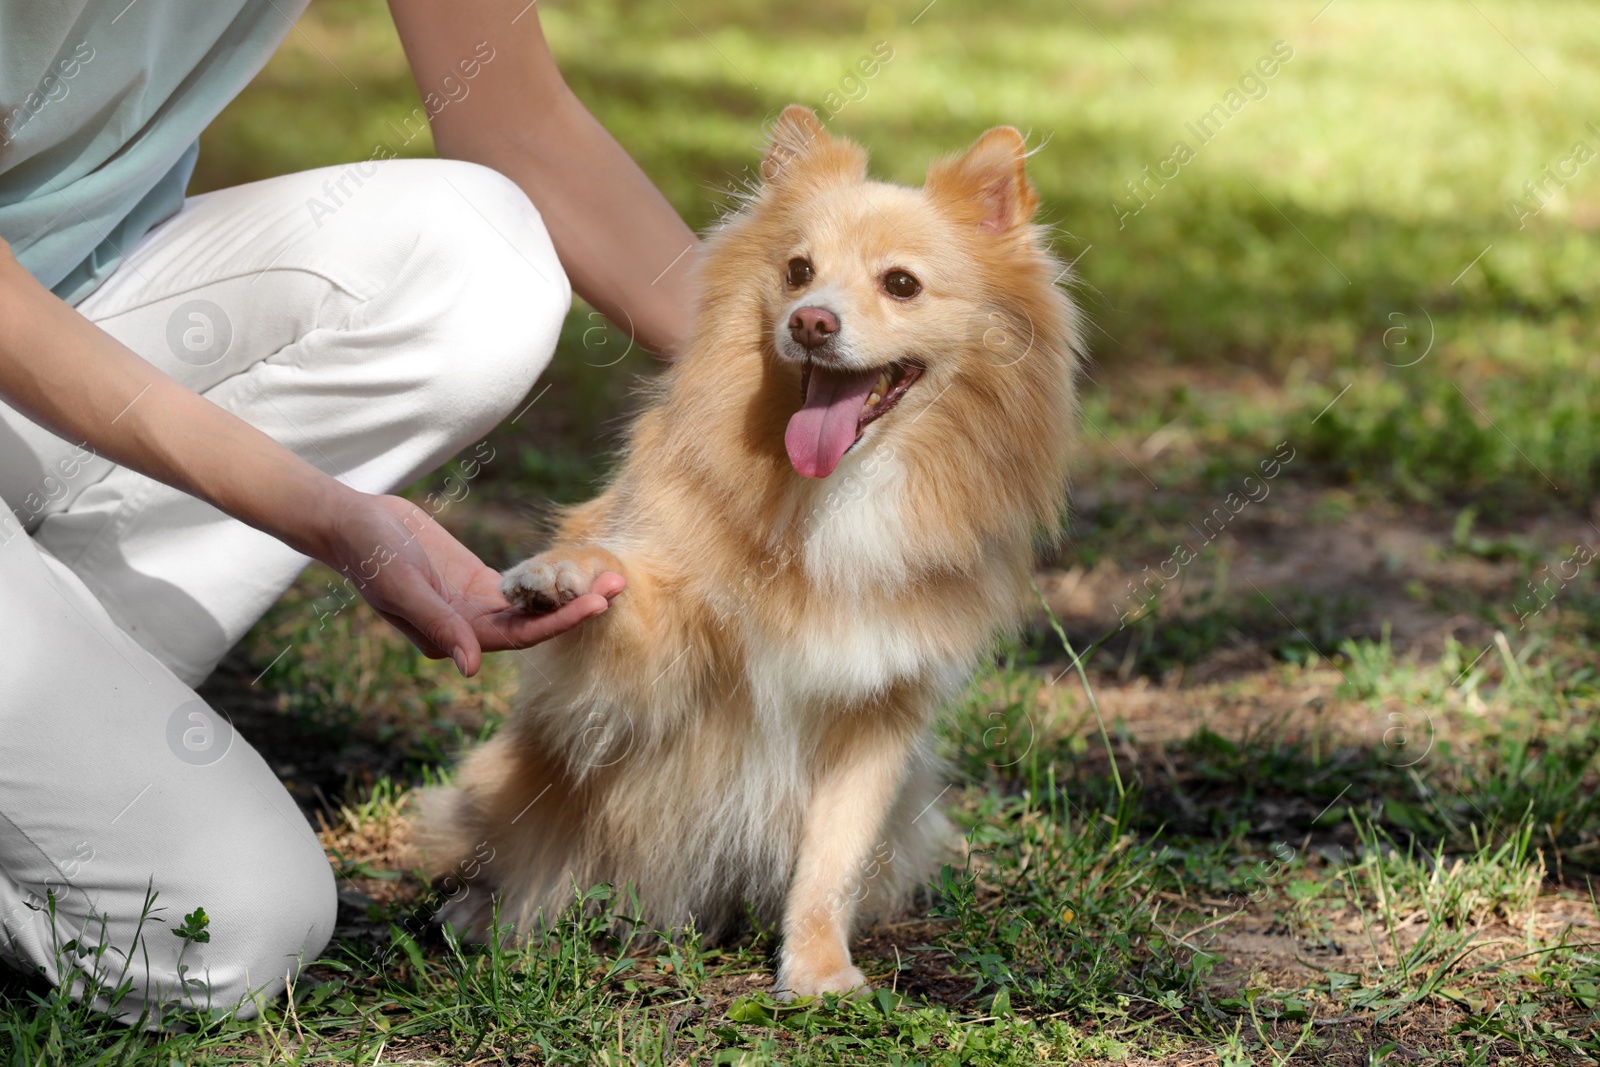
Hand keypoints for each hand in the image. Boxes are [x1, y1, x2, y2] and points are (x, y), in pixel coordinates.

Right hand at [314, 492, 623, 675]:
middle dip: (577, 606)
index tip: (596, 604)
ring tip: (610, 573)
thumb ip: (437, 626)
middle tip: (620, 583)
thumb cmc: (370, 557)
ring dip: (569, 591)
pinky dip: (548, 578)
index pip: (518, 637)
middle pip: (535, 624)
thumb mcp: (402, 589)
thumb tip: (471, 667)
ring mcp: (473, 603)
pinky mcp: (476, 579)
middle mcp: (469, 628)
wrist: (351, 522)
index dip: (559, 623)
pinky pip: (520, 585)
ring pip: (532, 605)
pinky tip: (579, 565)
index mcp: (452, 638)